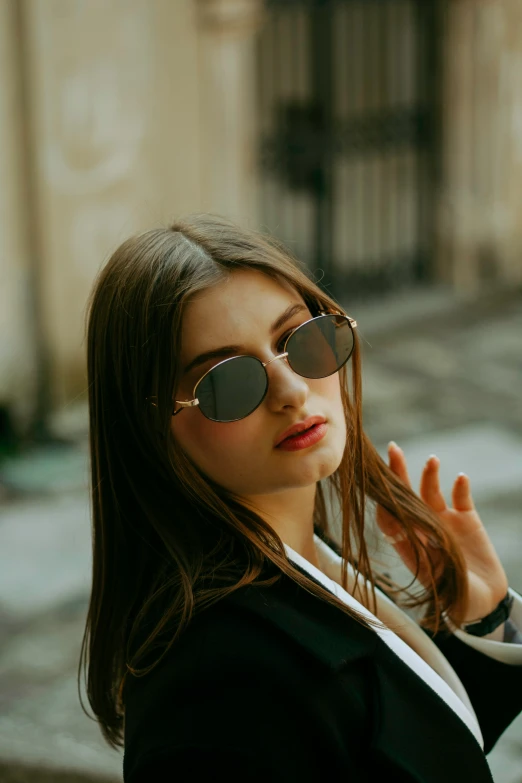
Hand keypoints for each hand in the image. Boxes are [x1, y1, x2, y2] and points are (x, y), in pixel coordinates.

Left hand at [376, 442, 508, 624]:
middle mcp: (423, 528)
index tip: (381, 488)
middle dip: (399, 473)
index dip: (385, 502)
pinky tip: (460, 478)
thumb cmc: (455, 598)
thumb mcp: (437, 582)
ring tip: (432, 461)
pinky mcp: (467, 519)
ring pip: (431, 492)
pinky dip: (460, 486)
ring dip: (430, 475)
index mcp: (409, 544)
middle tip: (393, 451)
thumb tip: (402, 535)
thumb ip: (422, 558)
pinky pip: (461, 497)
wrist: (485, 603)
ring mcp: (444, 521)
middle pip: (407, 496)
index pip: (390, 517)